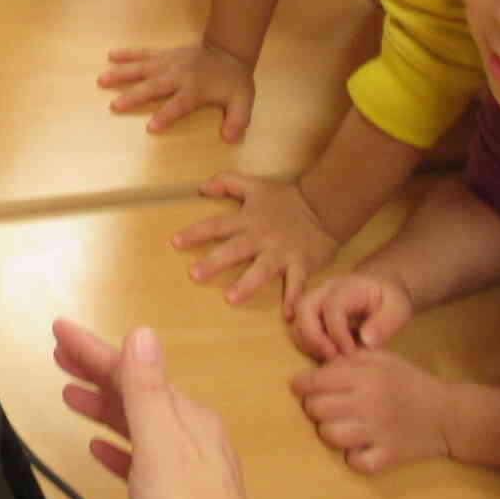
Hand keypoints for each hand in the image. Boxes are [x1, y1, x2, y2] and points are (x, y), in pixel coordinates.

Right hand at [53, 319, 264, 498]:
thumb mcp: (161, 450)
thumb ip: (147, 392)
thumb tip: (142, 333)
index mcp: (191, 421)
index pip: (134, 372)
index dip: (94, 350)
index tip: (58, 330)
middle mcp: (195, 440)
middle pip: (137, 394)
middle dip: (97, 372)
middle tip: (58, 353)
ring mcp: (190, 473)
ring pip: (138, 425)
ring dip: (103, 405)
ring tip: (69, 394)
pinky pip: (142, 461)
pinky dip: (118, 447)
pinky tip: (100, 449)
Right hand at [100, 39, 256, 140]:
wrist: (229, 49)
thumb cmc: (233, 80)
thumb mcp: (243, 102)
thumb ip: (238, 120)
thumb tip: (230, 138)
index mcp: (194, 90)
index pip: (178, 105)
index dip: (166, 116)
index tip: (151, 127)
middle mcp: (177, 76)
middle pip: (153, 87)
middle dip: (134, 96)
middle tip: (115, 105)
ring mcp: (168, 63)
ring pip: (142, 68)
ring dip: (122, 74)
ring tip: (102, 79)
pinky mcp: (164, 54)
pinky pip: (143, 53)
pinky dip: (127, 53)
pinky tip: (110, 54)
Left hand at [175, 173, 340, 312]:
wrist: (324, 206)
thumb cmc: (286, 198)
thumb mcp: (254, 185)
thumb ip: (227, 182)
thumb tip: (201, 187)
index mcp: (248, 219)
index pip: (216, 226)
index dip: (196, 233)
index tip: (175, 242)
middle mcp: (262, 237)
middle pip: (235, 249)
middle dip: (215, 262)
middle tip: (194, 274)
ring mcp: (282, 252)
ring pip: (262, 269)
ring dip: (247, 284)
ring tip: (231, 298)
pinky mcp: (302, 264)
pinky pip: (297, 283)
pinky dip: (294, 299)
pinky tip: (288, 316)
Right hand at [291, 272, 415, 360]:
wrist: (380, 285)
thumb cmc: (390, 297)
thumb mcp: (399, 308)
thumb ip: (385, 324)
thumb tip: (366, 342)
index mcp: (348, 286)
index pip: (332, 306)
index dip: (337, 332)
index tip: (350, 352)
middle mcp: (325, 289)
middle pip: (304, 307)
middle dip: (312, 335)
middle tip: (331, 356)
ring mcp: (316, 298)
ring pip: (296, 317)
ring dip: (307, 341)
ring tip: (328, 358)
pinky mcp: (311, 311)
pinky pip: (298, 325)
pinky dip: (306, 342)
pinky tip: (325, 354)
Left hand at [291, 348, 452, 472]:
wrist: (450, 414)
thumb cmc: (410, 382)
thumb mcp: (381, 359)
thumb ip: (348, 360)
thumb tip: (314, 366)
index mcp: (365, 377)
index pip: (315, 382)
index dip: (301, 385)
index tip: (301, 387)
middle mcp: (369, 404)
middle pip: (316, 409)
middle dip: (314, 407)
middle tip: (326, 406)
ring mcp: (379, 432)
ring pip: (330, 436)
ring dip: (329, 431)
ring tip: (340, 425)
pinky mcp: (390, 456)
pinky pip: (357, 463)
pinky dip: (353, 457)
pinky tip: (359, 447)